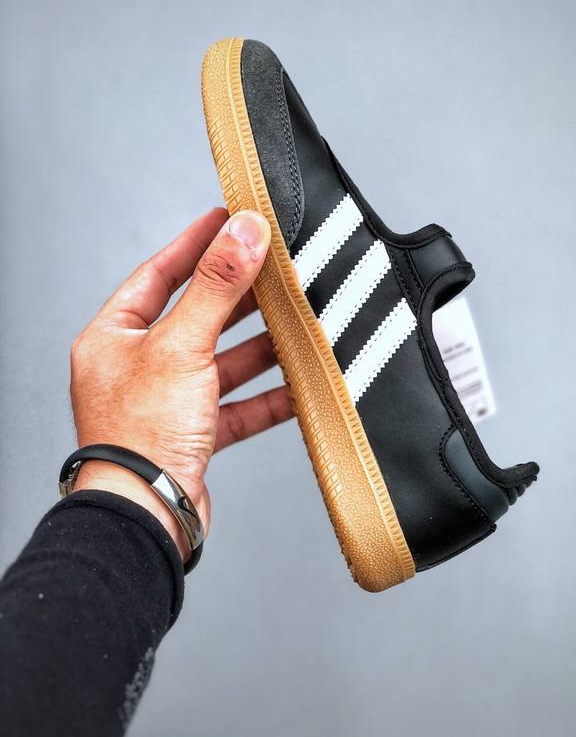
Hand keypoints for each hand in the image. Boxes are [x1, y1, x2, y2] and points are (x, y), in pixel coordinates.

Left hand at [70, 208, 292, 560]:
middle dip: (239, 297)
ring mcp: (166, 402)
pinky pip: (237, 406)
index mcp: (115, 337)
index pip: (158, 274)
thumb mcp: (181, 345)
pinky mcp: (193, 435)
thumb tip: (242, 232)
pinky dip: (268, 396)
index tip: (227, 220)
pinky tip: (298, 385)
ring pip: (221, 362)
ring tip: (297, 323)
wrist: (147, 517)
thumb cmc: (140, 436)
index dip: (196, 245)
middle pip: (196, 316)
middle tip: (275, 269)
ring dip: (259, 347)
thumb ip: (216, 287)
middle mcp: (137, 367)